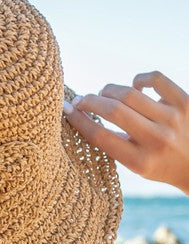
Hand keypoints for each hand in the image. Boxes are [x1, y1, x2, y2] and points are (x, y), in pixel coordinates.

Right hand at [63, 71, 188, 193]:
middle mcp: (158, 140)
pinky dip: (139, 79)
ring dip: (109, 91)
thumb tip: (83, 113)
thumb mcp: (135, 165)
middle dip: (90, 101)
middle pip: (113, 110)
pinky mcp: (185, 102)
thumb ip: (114, 143)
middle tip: (81, 100)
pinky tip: (135, 87)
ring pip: (129, 92)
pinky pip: (154, 78)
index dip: (78, 120)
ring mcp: (173, 118)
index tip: (66, 110)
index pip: (100, 136)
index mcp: (140, 161)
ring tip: (104, 95)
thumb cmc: (160, 164)